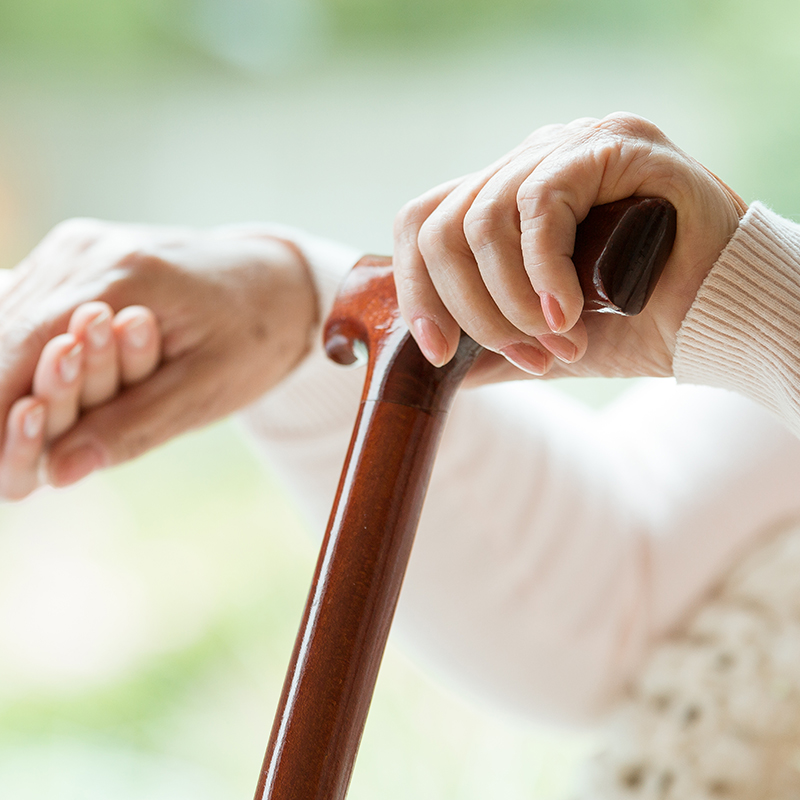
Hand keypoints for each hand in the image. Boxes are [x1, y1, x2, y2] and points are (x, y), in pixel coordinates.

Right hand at [0, 219, 316, 491]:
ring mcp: (77, 247)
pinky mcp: (76, 256)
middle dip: (2, 402)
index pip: (22, 346)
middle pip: (5, 332)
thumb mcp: (210, 387)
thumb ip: (136, 425)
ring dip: (11, 378)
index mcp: (123, 275)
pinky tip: (37, 396)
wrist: (276, 282)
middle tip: (13, 474)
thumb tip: (59, 473)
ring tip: (31, 429)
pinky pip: (28, 305)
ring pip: (8, 318)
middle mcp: (85, 251)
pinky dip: (25, 353)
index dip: (0, 413)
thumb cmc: (253, 337)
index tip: (2, 473)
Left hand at [393, 113, 746, 380]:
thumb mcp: (541, 342)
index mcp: (504, 199)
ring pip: (485, 217)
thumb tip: (434, 368)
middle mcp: (529, 163)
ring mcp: (569, 146)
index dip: (416, 291)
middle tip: (525, 354)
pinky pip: (542, 201)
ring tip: (558, 340)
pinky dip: (543, 271)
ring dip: (512, 301)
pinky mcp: (613, 145)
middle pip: (443, 226)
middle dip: (471, 310)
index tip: (439, 354)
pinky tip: (567, 313)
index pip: (425, 224)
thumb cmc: (636, 325)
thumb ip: (489, 347)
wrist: (719, 321)